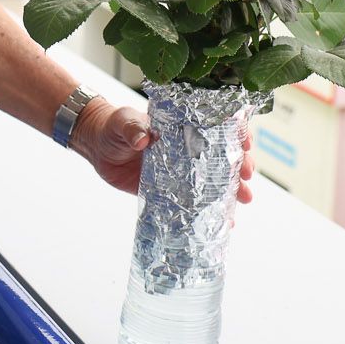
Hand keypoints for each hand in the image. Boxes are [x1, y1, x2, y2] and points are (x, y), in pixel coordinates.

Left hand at [72, 98, 256, 204]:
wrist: (97, 146)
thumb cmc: (114, 126)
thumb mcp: (123, 122)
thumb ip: (133, 128)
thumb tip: (143, 139)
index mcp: (181, 126)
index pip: (217, 126)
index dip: (235, 133)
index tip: (246, 142)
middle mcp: (187, 148)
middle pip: (222, 155)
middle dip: (240, 164)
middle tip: (247, 176)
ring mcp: (180, 170)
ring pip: (214, 179)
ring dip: (232, 189)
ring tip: (245, 199)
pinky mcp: (168, 190)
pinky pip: (193, 201)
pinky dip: (210, 211)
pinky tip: (225, 221)